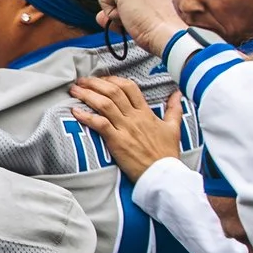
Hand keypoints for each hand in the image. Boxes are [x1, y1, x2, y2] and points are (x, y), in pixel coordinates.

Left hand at [69, 77, 183, 184]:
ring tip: (74, 90)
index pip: (129, 88)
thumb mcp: (174, 128)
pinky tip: (75, 112)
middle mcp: (135, 117)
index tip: (101, 79)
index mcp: (146, 113)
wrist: (163, 173)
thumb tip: (177, 94)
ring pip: (104, 104)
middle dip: (95, 83)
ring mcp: (125, 128)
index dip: (113, 80)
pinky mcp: (117, 141)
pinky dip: (86, 116)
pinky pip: (99, 124)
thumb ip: (174, 109)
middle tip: (82, 80)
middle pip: (113, 92)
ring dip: (87, 95)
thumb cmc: (166, 153)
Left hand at [97, 0, 185, 55]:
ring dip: (118, 15)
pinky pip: (103, 0)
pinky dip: (111, 14)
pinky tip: (130, 16)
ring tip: (136, 18)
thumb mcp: (139, 18)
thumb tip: (99, 17)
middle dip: (122, 12)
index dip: (129, 11)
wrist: (166, 34)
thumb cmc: (159, 29)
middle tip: (140, 19)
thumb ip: (119, 13)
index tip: (145, 16)